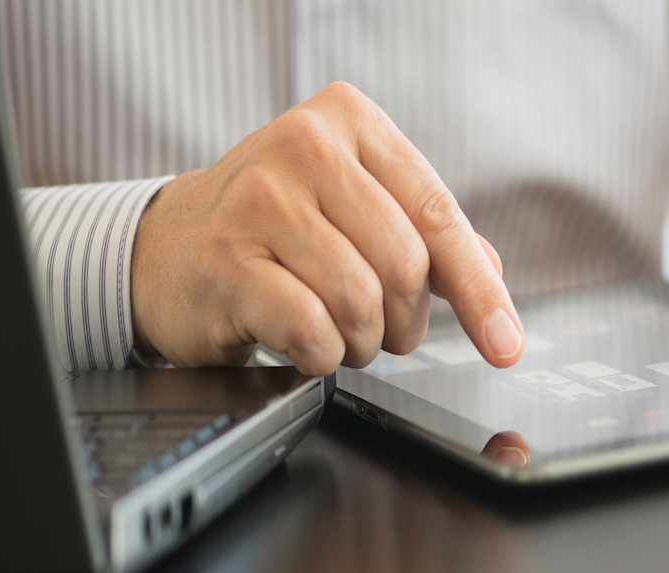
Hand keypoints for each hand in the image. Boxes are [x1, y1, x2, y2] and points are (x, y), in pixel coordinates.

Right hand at [131, 82, 523, 373]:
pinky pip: (311, 327)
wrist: (163, 249)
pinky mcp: (225, 260)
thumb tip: (491, 275)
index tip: (505, 342)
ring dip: (362, 341)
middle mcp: (303, 146)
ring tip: (340, 335)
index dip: (479, 289)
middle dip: (405, 320)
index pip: (437, 213)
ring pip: (360, 299)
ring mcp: (257, 201)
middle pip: (405, 263)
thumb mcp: (352, 208)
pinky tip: (308, 345)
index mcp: (348, 122)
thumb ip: (424, 234)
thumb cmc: (271, 229)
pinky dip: (323, 355)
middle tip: (383, 332)